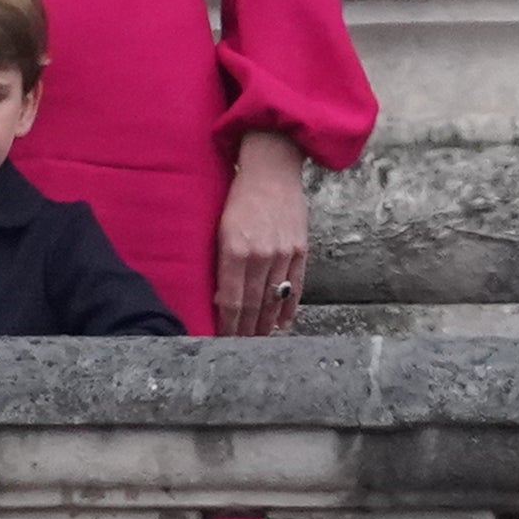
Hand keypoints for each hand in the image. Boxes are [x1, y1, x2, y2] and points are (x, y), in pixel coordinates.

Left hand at [213, 130, 309, 333]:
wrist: (271, 170)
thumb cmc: (237, 197)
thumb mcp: (218, 227)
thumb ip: (221, 262)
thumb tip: (220, 297)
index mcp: (235, 250)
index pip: (230, 299)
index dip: (227, 323)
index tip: (221, 339)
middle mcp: (261, 255)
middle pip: (252, 304)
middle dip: (244, 329)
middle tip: (238, 348)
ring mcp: (284, 253)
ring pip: (273, 299)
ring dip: (265, 323)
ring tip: (257, 340)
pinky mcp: (300, 249)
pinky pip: (295, 286)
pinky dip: (287, 307)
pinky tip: (281, 323)